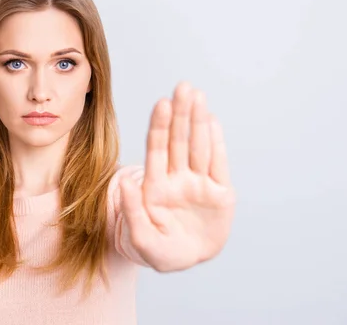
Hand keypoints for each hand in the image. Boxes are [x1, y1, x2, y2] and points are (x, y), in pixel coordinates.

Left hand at [119, 81, 235, 271]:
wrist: (187, 260)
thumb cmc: (160, 251)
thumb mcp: (142, 239)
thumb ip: (133, 212)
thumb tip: (126, 185)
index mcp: (156, 187)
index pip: (158, 150)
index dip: (160, 127)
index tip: (162, 103)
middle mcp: (177, 179)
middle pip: (179, 141)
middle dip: (181, 114)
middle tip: (183, 87)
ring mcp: (199, 184)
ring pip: (199, 147)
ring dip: (199, 121)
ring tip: (197, 95)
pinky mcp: (220, 193)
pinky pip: (218, 164)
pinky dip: (216, 143)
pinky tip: (212, 121)